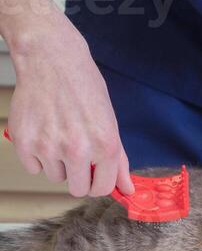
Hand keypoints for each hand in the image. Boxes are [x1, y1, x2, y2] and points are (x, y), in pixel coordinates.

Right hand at [7, 14, 133, 198]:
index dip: (98, 182)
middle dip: (78, 175)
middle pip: (77, 188)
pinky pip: (33, 167)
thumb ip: (119, 159)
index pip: (102, 188)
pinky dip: (37, 155)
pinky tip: (44, 131)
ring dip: (57, 162)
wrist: (52, 60)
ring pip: (55, 177)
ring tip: (59, 133)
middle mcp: (78, 149)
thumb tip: (127, 189)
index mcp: (105, 144)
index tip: (95, 175)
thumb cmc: (83, 86)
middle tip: (76, 151)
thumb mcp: (110, 121)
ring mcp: (49, 148)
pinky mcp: (26, 144)